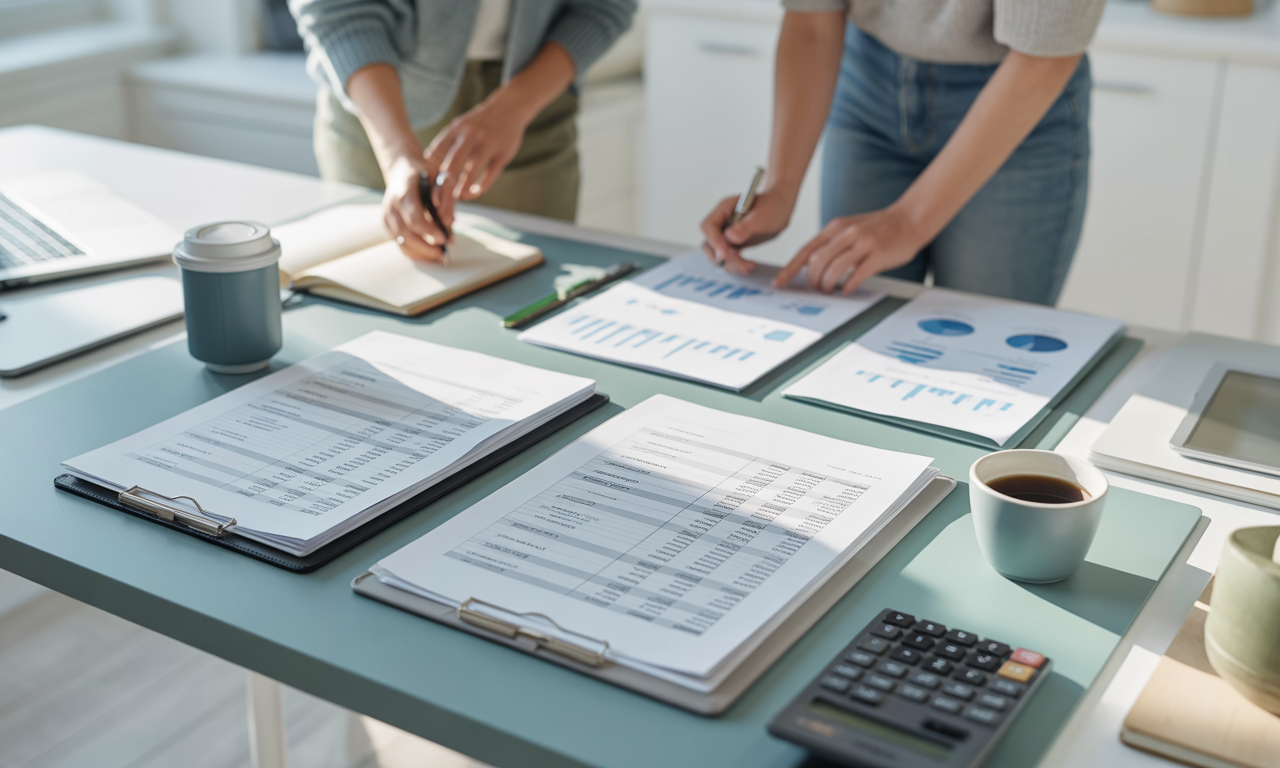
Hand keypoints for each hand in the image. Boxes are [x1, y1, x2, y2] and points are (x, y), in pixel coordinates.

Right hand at [381, 156, 450, 263]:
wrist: (403, 168)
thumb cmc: (426, 173)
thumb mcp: (440, 178)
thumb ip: (446, 198)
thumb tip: (448, 223)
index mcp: (404, 189)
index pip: (414, 217)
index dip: (429, 231)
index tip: (444, 239)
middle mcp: (391, 203)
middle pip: (406, 233)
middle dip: (426, 246)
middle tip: (443, 253)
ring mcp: (386, 214)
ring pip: (401, 241)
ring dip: (420, 252)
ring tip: (438, 256)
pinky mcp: (386, 223)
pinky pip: (399, 242)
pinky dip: (413, 251)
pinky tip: (427, 254)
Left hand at [425, 90, 530, 223]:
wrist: (508, 108)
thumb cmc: (478, 124)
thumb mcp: (458, 127)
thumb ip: (445, 146)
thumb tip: (428, 171)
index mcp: (455, 130)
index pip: (437, 153)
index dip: (429, 173)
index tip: (423, 190)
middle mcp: (470, 136)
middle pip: (452, 165)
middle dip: (444, 187)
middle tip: (438, 204)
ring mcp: (488, 144)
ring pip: (472, 170)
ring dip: (463, 188)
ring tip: (458, 199)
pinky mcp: (503, 153)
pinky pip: (491, 173)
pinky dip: (482, 185)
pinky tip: (475, 192)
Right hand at [698, 189, 793, 274]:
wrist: (780, 207)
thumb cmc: (772, 206)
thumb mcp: (762, 216)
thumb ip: (746, 226)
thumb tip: (729, 237)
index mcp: (724, 209)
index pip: (709, 227)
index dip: (714, 241)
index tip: (725, 254)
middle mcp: (722, 221)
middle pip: (709, 244)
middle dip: (723, 257)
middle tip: (741, 264)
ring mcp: (726, 233)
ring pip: (717, 254)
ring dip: (730, 264)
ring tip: (748, 267)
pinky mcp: (732, 243)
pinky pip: (728, 257)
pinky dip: (736, 264)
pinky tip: (749, 266)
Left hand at [773, 206, 924, 292]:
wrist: (909, 219)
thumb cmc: (878, 228)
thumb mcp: (849, 229)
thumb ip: (832, 244)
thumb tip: (811, 267)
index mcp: (836, 227)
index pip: (806, 250)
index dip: (790, 269)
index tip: (779, 283)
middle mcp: (846, 233)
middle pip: (817, 261)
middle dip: (812, 280)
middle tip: (816, 289)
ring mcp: (862, 243)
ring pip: (833, 269)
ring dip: (828, 285)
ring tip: (830, 290)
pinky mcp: (877, 254)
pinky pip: (855, 275)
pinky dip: (847, 287)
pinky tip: (846, 290)